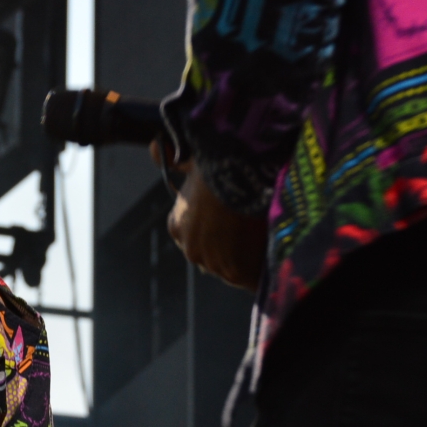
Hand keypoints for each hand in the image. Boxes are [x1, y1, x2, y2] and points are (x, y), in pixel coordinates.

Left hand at [167, 161, 267, 291]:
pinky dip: (259, 273)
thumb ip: (172, 158)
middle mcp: (190, 248)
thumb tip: (156, 148)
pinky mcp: (234, 270)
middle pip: (211, 256)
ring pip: (230, 269)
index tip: (227, 224)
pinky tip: (270, 265)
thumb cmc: (215, 162)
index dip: (210, 230)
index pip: (191, 236)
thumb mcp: (192, 158)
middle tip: (250, 238)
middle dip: (227, 249)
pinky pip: (248, 278)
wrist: (238, 173)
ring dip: (245, 261)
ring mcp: (211, 262)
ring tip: (265, 250)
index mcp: (178, 224)